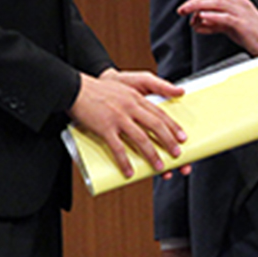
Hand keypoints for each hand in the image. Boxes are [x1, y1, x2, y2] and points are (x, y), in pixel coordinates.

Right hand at [70, 70, 185, 179]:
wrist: (74, 88)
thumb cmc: (98, 89)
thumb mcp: (125, 84)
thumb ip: (145, 90)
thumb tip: (173, 94)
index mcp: (135, 97)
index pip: (159, 113)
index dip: (172, 127)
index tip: (182, 138)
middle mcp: (130, 106)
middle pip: (155, 126)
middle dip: (168, 142)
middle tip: (177, 155)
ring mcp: (117, 117)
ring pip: (140, 139)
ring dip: (152, 154)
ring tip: (160, 167)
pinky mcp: (104, 127)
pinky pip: (118, 148)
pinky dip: (125, 162)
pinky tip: (130, 172)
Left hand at [178, 0, 257, 57]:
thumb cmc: (253, 35)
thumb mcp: (230, 27)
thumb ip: (214, 23)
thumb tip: (198, 23)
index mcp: (235, 0)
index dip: (195, 2)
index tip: (185, 10)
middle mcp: (237, 2)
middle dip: (193, 3)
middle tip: (182, 10)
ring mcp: (240, 11)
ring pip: (215, 3)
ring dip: (198, 7)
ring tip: (187, 13)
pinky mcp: (242, 22)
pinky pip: (224, 17)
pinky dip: (212, 16)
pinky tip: (202, 18)